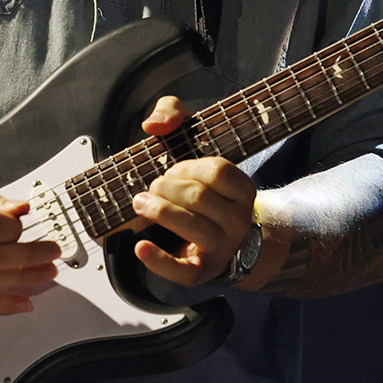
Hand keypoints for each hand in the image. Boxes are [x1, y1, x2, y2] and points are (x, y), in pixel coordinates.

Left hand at [130, 96, 257, 285]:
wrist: (220, 237)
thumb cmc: (199, 184)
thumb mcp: (192, 139)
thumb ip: (173, 112)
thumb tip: (154, 124)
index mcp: (242, 190)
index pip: (218, 171)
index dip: (188, 167)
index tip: (172, 169)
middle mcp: (238, 220)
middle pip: (200, 198)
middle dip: (166, 188)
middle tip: (152, 187)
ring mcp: (222, 247)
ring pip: (193, 228)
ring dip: (159, 211)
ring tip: (140, 203)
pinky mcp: (201, 271)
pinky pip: (183, 270)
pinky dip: (159, 260)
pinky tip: (140, 247)